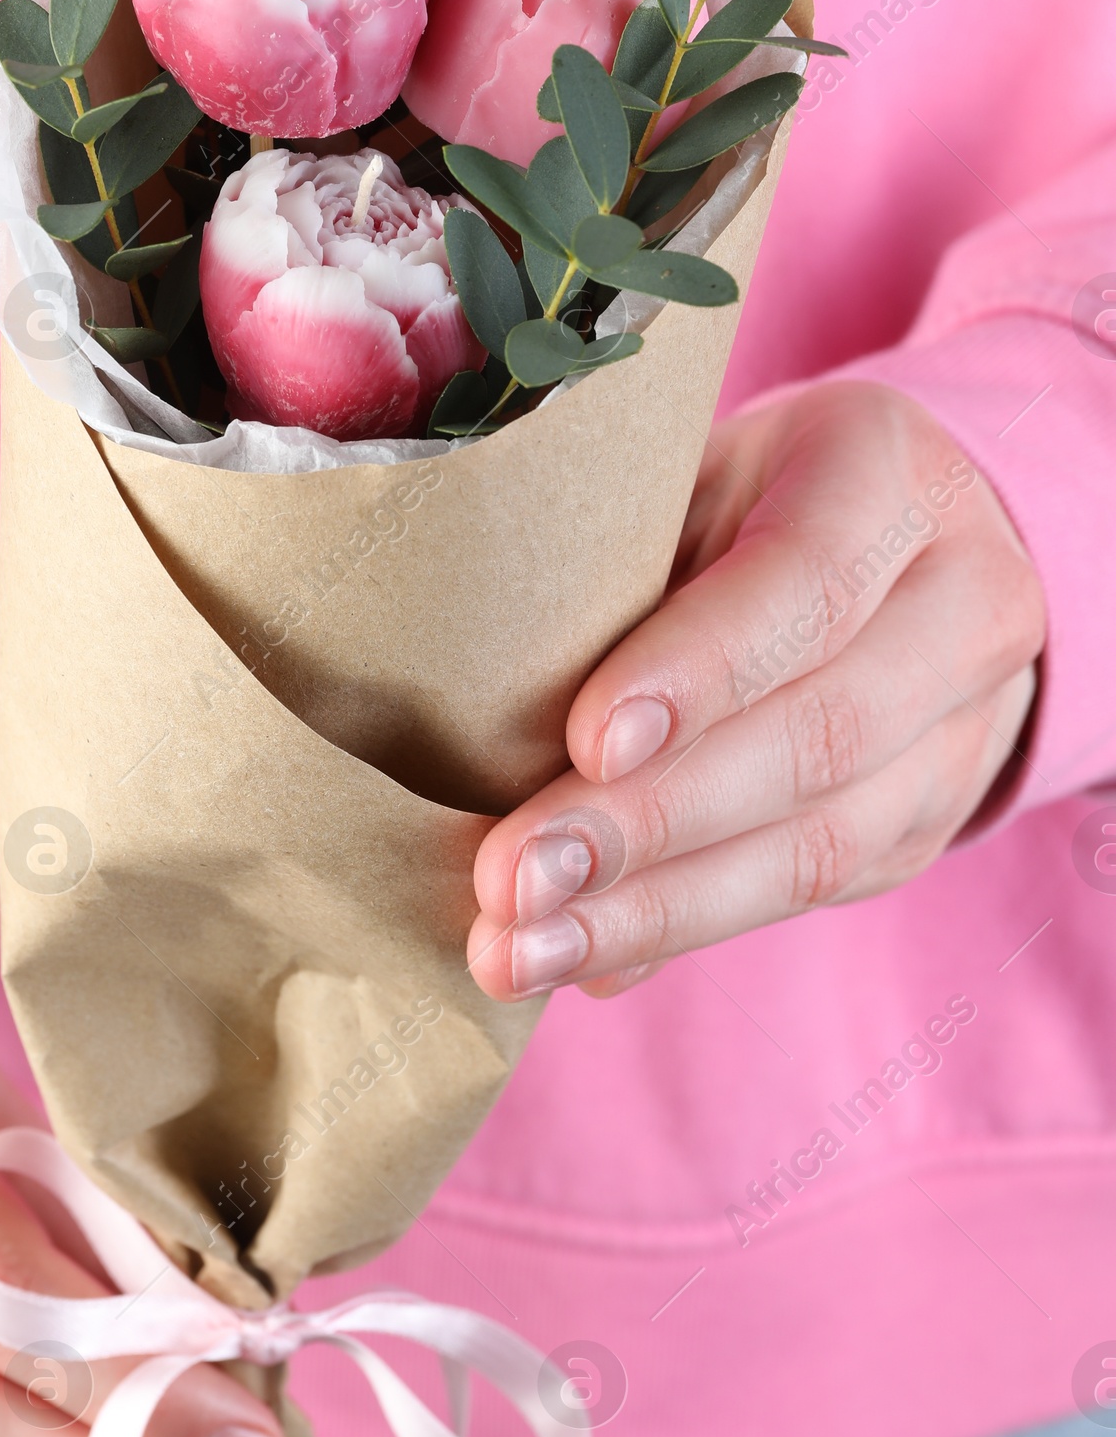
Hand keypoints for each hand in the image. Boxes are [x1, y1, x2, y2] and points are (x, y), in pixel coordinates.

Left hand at [469, 381, 1044, 999]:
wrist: (901, 543)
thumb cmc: (741, 497)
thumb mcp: (688, 476)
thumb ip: (620, 566)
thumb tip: (473, 699)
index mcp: (889, 478)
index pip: (811, 579)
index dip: (702, 667)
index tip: (588, 739)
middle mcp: (963, 604)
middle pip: (819, 735)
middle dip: (649, 822)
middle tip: (513, 880)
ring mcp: (963, 730)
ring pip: (820, 844)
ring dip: (654, 911)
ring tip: (522, 950)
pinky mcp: (927, 826)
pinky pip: (808, 897)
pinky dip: (678, 931)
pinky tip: (580, 960)